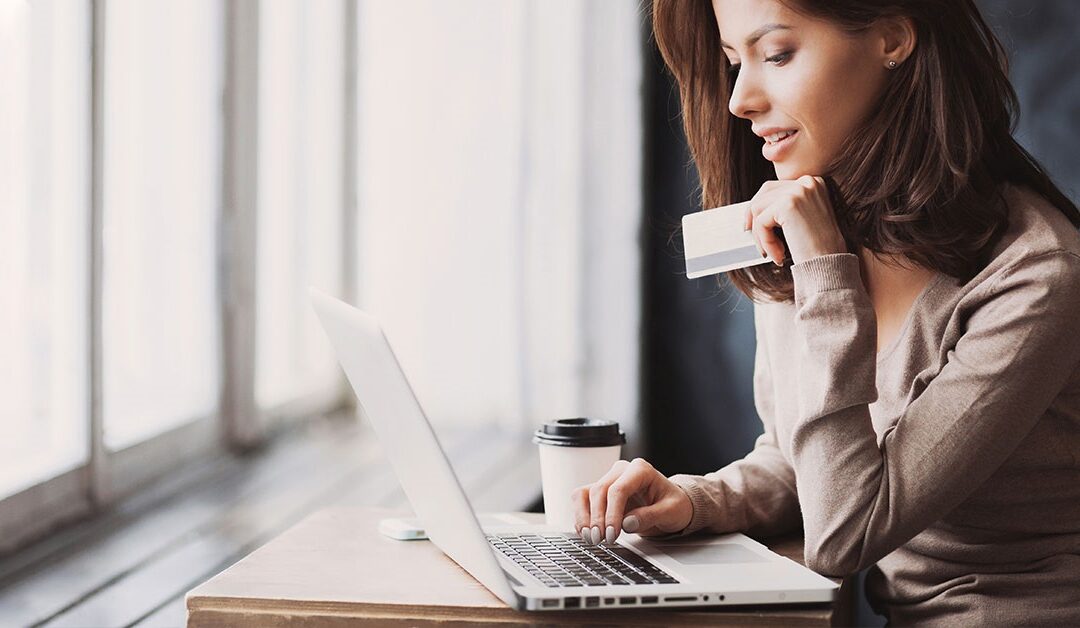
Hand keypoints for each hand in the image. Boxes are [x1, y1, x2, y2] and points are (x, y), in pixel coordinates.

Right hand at [571, 458, 692, 544]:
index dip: (612, 513)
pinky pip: (582, 501)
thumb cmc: (673, 504)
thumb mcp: (671, 511)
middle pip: (599, 491)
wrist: (671, 505)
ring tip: (590, 538)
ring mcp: (609, 481)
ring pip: (584, 494)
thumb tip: (627, 523)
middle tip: (600, 540)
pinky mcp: (601, 494)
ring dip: (584, 517)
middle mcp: (621, 471)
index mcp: (640, 470)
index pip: (618, 489)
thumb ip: (650, 516)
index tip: (612, 534)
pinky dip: (581, 518)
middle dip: (597, 518)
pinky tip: (586, 533)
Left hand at [743, 175, 847, 265]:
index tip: (752, 224)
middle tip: (752, 236)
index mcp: (813, 183)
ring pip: (758, 208)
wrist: (831, 264)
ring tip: (774, 253)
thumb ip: (785, 206)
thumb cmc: (819, 248)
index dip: (760, 206)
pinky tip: (779, 255)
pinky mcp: (787, 205)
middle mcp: (806, 182)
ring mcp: (797, 191)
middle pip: (764, 193)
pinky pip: (761, 222)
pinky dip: (765, 242)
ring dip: (761, 235)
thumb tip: (754, 206)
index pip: (775, 187)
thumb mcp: (803, 218)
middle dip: (754, 217)